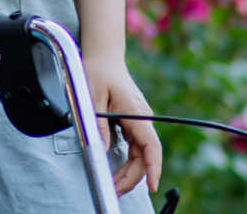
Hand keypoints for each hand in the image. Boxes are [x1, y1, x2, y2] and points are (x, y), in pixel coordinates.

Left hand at [83, 52, 161, 195]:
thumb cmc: (98, 72)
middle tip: (114, 190)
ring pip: (139, 154)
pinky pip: (134, 147)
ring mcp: (138, 121)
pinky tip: (116, 171)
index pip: (151, 146)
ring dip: (129, 172)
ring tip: (114, 185)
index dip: (154, 167)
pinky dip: (127, 162)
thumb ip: (99, 123)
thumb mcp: (92, 96)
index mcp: (136, 113)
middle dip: (133, 177)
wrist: (104, 57)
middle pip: (144, 155)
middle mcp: (142, 119)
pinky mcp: (132, 123)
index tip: (153, 186)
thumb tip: (104, 148)